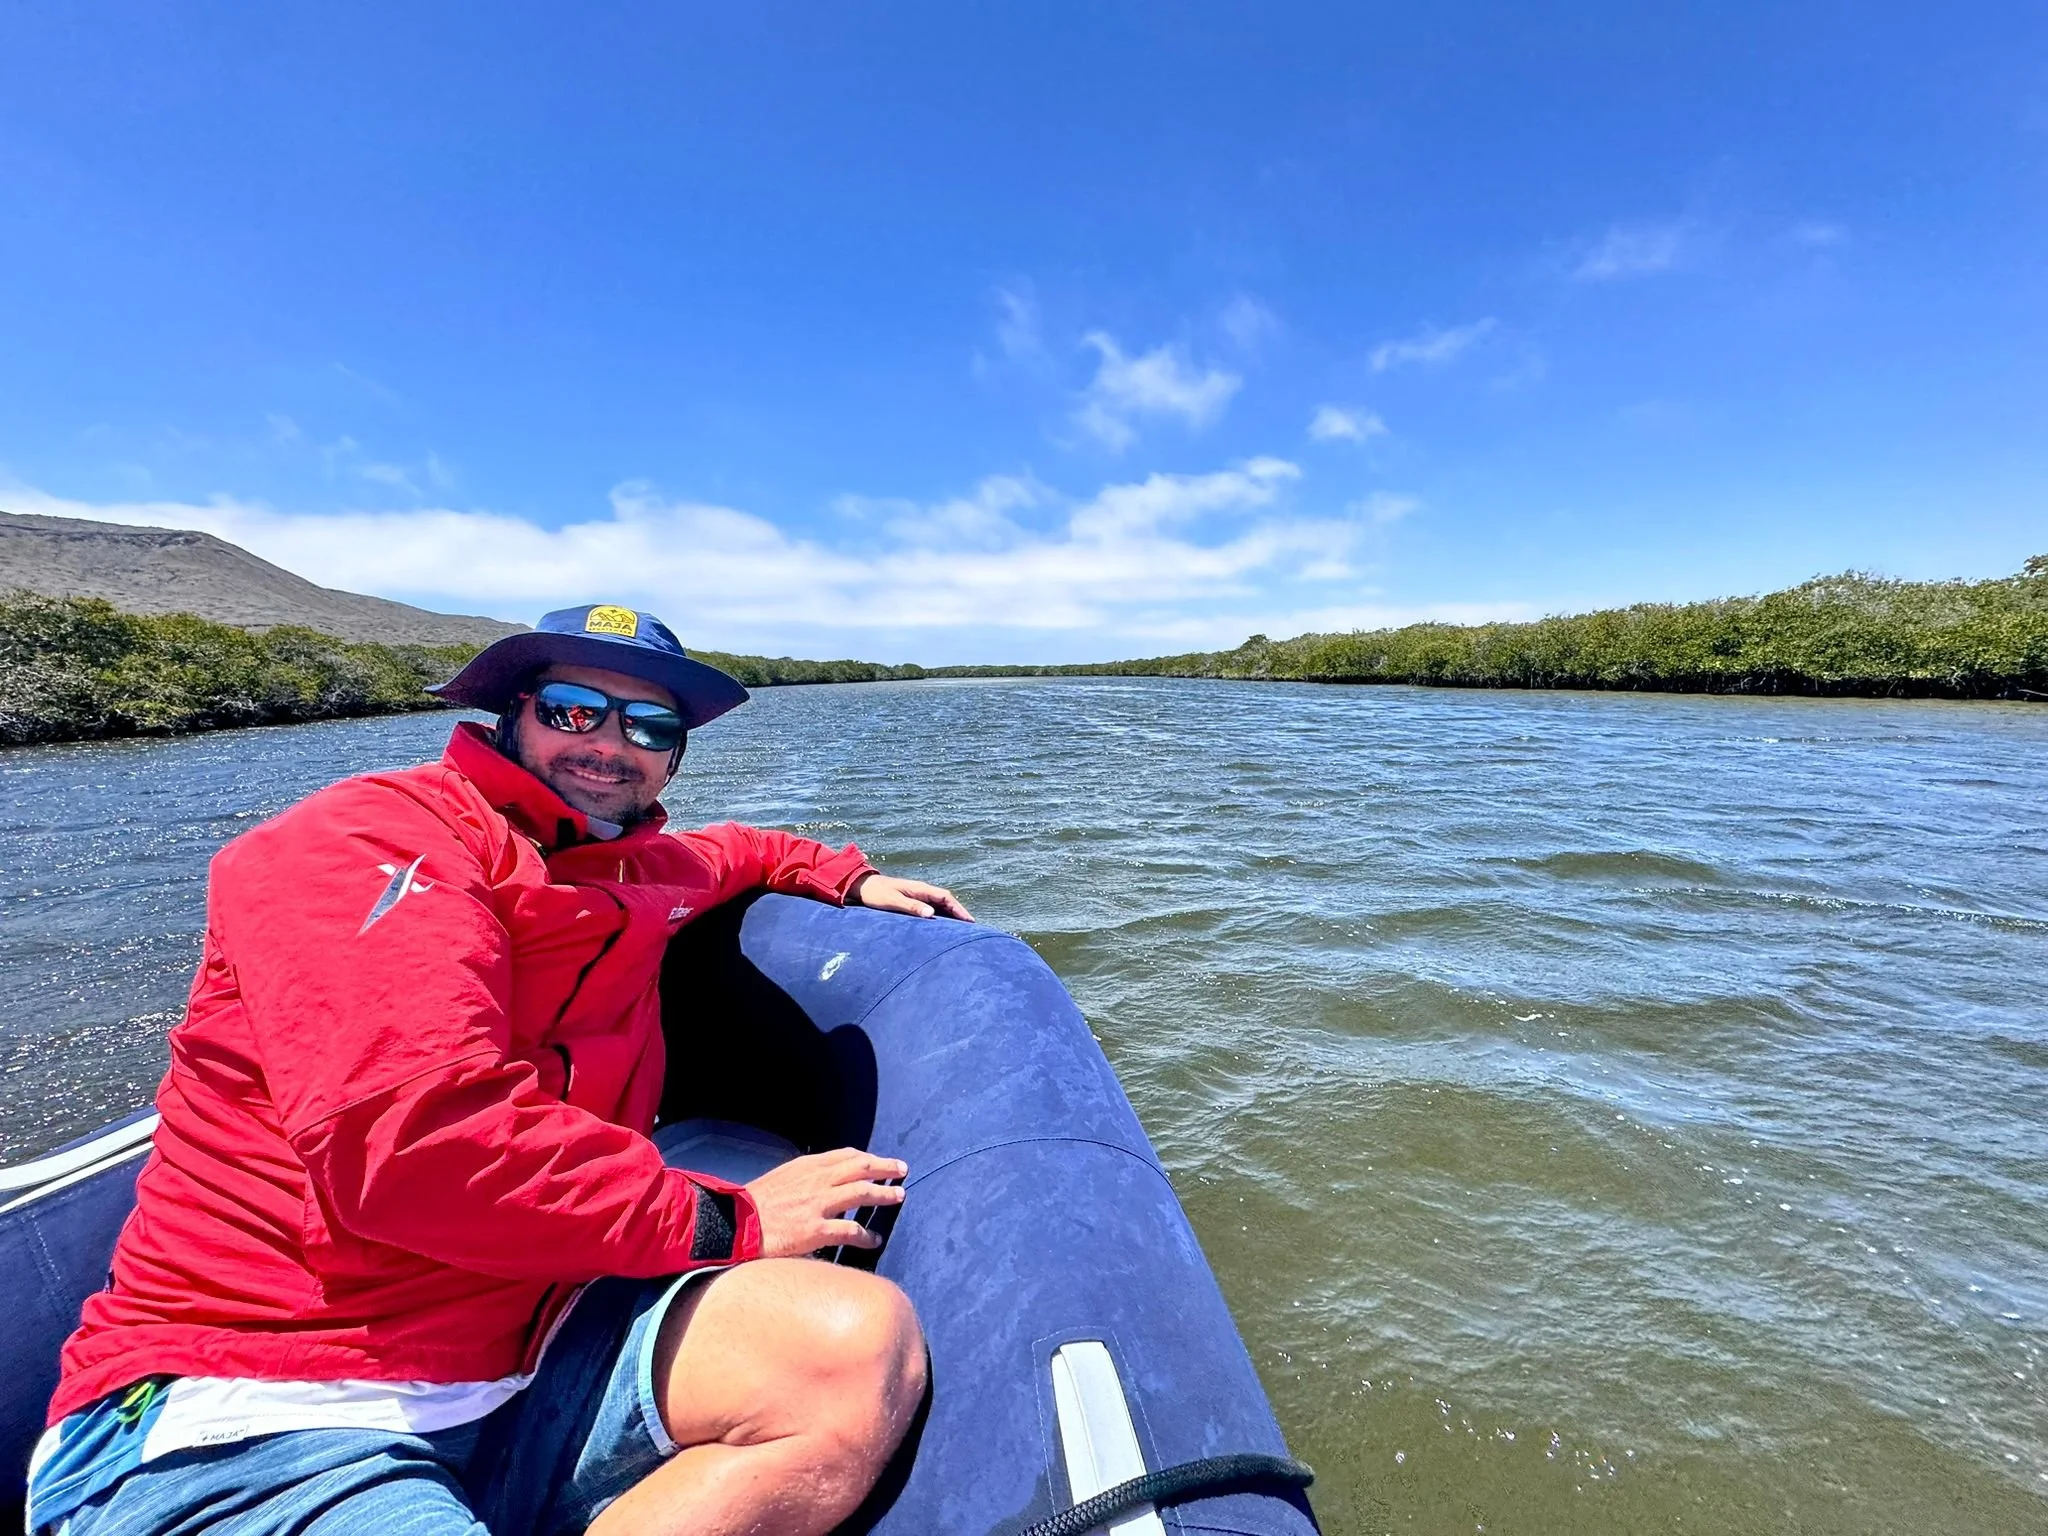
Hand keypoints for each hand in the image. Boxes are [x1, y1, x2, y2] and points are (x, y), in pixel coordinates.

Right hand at [744, 1148, 907, 1257]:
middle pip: (860, 1168)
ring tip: (899, 1196)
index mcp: (807, 1166)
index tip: (879, 1161)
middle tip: (901, 1170)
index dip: (867, 1157)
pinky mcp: (816, 1229)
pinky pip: (850, 1230)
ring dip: (884, 1193)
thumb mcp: (780, 1179)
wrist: (735, 1224)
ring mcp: (818, 1204)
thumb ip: (803, 1179)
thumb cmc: (753, 1205)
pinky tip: (874, 1239)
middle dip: (884, 1168)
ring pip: (862, 1193)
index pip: (845, 1155)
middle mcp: (816, 1180)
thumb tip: (820, 1185)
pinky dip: (866, 1235)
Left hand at [850, 874, 973, 921]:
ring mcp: (917, 896)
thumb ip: (912, 907)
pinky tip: (942, 927)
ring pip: (940, 905)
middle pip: (946, 901)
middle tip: (972, 928)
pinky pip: (931, 908)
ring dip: (951, 916)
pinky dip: (940, 917)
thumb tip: (932, 914)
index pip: (946, 898)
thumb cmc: (876, 894)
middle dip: (960, 913)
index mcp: (920, 889)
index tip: (970, 921)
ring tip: (962, 930)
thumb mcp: (893, 901)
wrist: (862, 887)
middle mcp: (922, 891)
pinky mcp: (912, 901)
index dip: (959, 909)